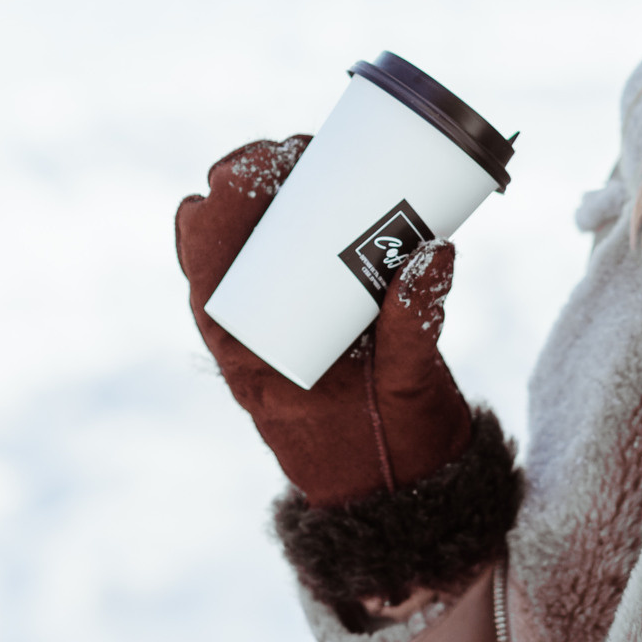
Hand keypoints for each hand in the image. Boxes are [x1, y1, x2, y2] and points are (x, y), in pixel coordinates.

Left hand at [175, 137, 474, 506]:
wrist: (400, 492)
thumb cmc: (392, 452)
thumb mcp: (405, 388)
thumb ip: (417, 325)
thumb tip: (435, 249)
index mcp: (243, 352)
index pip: (207, 260)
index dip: (230, 200)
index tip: (279, 164)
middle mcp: (247, 329)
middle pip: (219, 233)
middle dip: (252, 176)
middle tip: (305, 149)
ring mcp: (276, 317)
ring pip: (249, 236)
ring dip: (274, 188)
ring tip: (318, 154)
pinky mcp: (311, 310)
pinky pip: (288, 250)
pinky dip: (300, 211)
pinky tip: (329, 176)